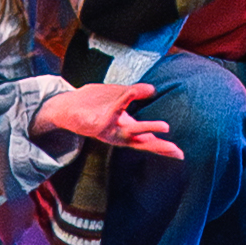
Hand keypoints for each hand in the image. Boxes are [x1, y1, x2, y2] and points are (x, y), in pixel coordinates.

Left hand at [23, 80, 180, 162]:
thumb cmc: (94, 105)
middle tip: (177, 151)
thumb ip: (134, 95)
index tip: (180, 155)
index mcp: (125, 132)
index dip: (163, 148)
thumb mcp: (118, 99)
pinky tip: (135, 95)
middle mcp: (118, 134)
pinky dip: (126, 100)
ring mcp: (109, 130)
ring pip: (131, 129)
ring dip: (148, 127)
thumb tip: (152, 89)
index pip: (147, 141)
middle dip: (159, 146)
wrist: (65, 107)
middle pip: (142, 142)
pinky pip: (115, 108)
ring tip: (166, 126)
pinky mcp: (97, 122)